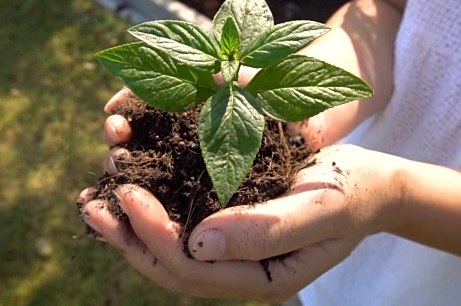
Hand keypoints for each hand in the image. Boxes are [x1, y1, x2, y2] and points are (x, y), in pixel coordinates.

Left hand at [79, 89, 403, 299]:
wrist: (369, 182)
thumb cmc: (351, 192)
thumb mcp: (319, 209)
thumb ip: (266, 230)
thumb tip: (197, 242)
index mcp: (261, 278)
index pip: (194, 269)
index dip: (156, 235)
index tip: (129, 194)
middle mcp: (238, 270)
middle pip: (170, 265)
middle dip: (127, 237)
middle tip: (91, 206)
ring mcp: (231, 250)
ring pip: (168, 249)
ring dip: (129, 227)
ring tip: (92, 201)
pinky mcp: (227, 223)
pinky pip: (180, 222)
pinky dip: (151, 207)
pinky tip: (126, 186)